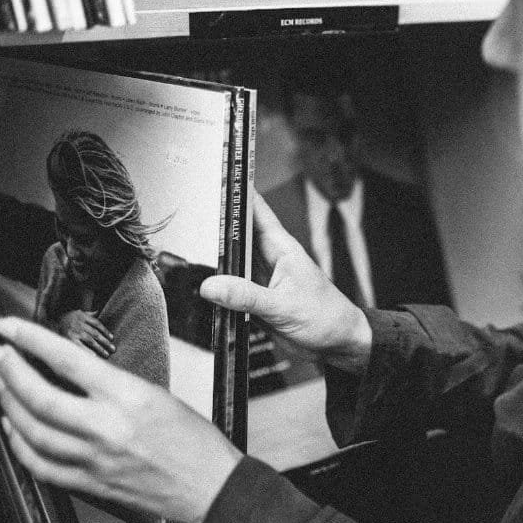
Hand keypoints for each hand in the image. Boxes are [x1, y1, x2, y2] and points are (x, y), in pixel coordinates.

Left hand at [0, 317, 242, 522]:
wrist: (211, 485)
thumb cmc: (195, 441)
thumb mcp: (158, 395)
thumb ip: (113, 385)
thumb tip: (72, 370)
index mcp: (129, 397)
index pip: (68, 359)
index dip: (31, 339)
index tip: (10, 327)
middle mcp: (107, 427)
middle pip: (39, 397)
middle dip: (9, 371)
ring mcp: (95, 459)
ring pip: (32, 431)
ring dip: (9, 406)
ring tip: (2, 387)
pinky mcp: (91, 484)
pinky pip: (41, 466)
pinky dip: (19, 447)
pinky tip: (13, 432)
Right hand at [57, 310, 114, 357]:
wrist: (52, 320)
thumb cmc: (68, 319)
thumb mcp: (79, 313)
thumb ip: (89, 314)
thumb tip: (98, 310)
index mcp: (83, 316)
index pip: (98, 324)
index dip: (105, 331)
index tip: (112, 338)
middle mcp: (80, 324)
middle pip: (96, 334)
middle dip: (105, 342)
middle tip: (113, 349)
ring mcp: (75, 332)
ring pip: (90, 340)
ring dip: (100, 348)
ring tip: (107, 354)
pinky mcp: (69, 339)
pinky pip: (80, 346)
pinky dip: (87, 351)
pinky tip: (94, 356)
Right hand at [201, 192, 371, 374]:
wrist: (336, 343)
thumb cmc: (326, 316)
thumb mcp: (283, 305)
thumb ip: (246, 296)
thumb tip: (211, 285)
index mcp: (281, 248)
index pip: (256, 210)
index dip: (237, 193)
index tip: (215, 180)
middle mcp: (269, 259)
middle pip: (236, 234)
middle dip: (215, 224)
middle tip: (187, 215)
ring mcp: (261, 279)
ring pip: (231, 261)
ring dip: (214, 258)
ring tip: (185, 248)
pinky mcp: (256, 299)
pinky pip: (231, 287)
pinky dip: (218, 286)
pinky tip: (201, 284)